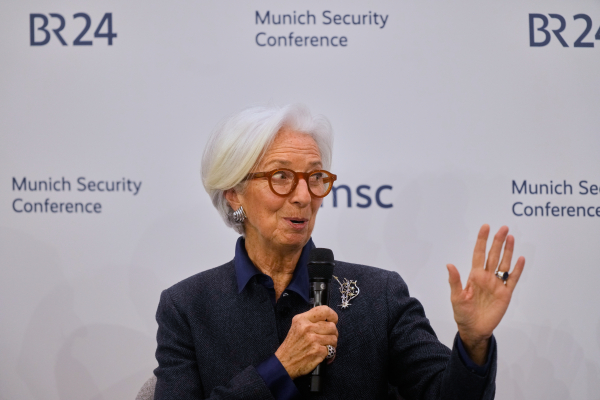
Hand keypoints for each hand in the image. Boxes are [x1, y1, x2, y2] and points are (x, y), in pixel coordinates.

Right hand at [275, 305, 337, 379]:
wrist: (283, 363)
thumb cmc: (292, 346)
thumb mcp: (296, 326)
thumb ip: (310, 321)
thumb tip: (329, 320)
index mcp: (302, 319)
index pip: (324, 310)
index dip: (332, 315)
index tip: (333, 321)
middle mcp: (307, 328)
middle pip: (332, 326)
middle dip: (332, 333)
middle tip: (327, 338)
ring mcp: (313, 340)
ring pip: (334, 338)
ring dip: (332, 344)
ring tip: (324, 347)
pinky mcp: (317, 351)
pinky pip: (332, 350)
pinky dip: (330, 354)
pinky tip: (323, 355)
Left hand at [447, 224, 524, 363]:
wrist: (474, 329)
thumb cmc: (462, 313)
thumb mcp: (456, 297)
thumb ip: (455, 281)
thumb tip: (449, 265)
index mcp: (474, 275)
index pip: (479, 254)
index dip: (482, 240)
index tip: (486, 227)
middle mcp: (487, 277)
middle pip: (493, 255)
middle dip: (498, 241)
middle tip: (504, 228)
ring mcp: (497, 284)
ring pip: (504, 264)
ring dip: (508, 251)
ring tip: (511, 238)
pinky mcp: (506, 294)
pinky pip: (513, 279)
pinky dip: (518, 269)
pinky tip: (521, 259)